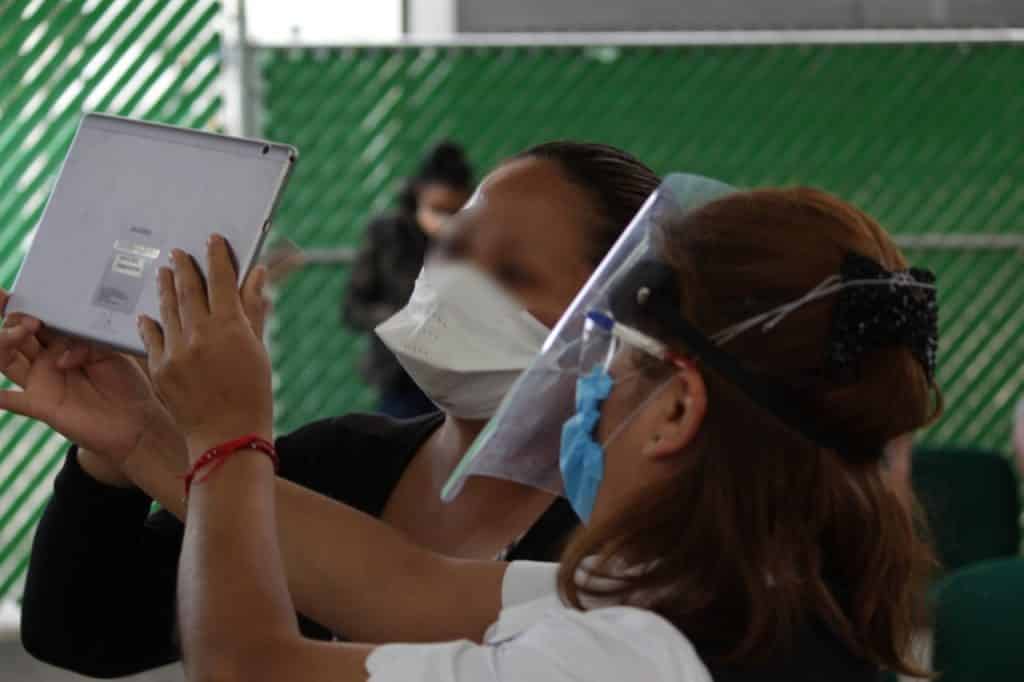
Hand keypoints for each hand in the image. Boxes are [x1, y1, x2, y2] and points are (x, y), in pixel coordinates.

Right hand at [0, 298, 165, 482]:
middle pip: (14, 334)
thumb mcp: (110, 353)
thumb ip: (86, 345)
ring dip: (3, 343)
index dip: (23, 306)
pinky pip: (12, 401)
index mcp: (63, 343)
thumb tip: (61, 357)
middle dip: (8, 317)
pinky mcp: (41, 405)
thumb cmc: (126, 384)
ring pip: (6, 359)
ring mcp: (40, 381)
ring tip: (18, 333)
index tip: (11, 292)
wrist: (136, 421)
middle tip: (21, 312)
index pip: (36, 320)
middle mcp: (46, 360)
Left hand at [140, 235, 272, 460]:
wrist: (228, 436)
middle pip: (190, 290)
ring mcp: (176, 351)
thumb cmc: (253, 393)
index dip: (217, 257)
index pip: (222, 280)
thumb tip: (257, 274)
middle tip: (179, 251)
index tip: (212, 240)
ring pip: (168, 309)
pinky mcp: (159, 369)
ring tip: (165, 272)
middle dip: (185, 267)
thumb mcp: (259, 349)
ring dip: (167, 287)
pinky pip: (152, 338)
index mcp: (230, 327)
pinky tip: (149, 314)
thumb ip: (253, 310)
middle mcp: (200, 334)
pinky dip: (151, 323)